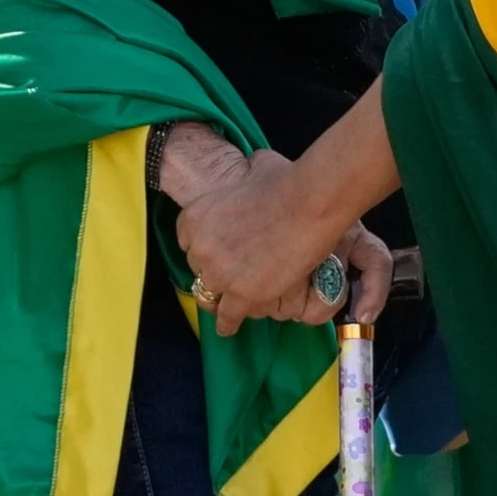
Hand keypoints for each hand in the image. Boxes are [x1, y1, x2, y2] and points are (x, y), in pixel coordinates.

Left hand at [169, 140, 358, 335]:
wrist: (307, 204)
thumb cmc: (287, 182)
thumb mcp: (253, 168)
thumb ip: (244, 177)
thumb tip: (253, 167)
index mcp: (194, 217)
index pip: (189, 244)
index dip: (208, 250)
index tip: (221, 254)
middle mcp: (200, 248)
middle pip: (200, 272)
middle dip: (216, 274)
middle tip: (234, 277)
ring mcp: (219, 274)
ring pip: (213, 297)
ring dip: (224, 300)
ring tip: (234, 306)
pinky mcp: (241, 295)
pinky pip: (227, 317)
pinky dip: (228, 323)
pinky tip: (229, 328)